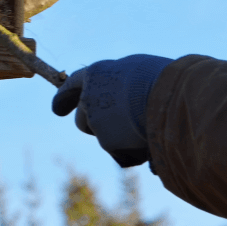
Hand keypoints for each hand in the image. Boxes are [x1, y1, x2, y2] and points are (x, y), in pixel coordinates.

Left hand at [52, 55, 173, 167]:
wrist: (169, 96)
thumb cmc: (163, 79)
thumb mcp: (139, 71)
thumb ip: (123, 86)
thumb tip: (126, 105)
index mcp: (97, 73)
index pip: (72, 84)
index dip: (65, 97)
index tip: (57, 110)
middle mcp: (89, 96)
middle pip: (82, 118)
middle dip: (94, 126)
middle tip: (115, 130)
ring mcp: (96, 120)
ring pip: (104, 138)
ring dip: (119, 140)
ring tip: (146, 129)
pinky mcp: (107, 141)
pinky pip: (122, 154)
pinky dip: (135, 153)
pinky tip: (152, 142)